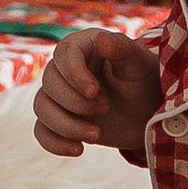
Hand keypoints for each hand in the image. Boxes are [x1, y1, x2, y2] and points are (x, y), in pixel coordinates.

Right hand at [34, 28, 164, 160]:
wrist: (146, 113)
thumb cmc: (143, 81)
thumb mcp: (138, 64)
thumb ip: (121, 48)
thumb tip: (101, 38)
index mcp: (83, 46)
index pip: (63, 54)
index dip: (74, 74)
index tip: (95, 91)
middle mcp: (65, 68)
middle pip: (49, 82)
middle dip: (75, 102)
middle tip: (106, 109)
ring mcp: (59, 95)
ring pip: (41, 107)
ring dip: (66, 125)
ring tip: (96, 135)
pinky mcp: (59, 118)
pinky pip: (41, 130)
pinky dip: (54, 143)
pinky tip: (78, 149)